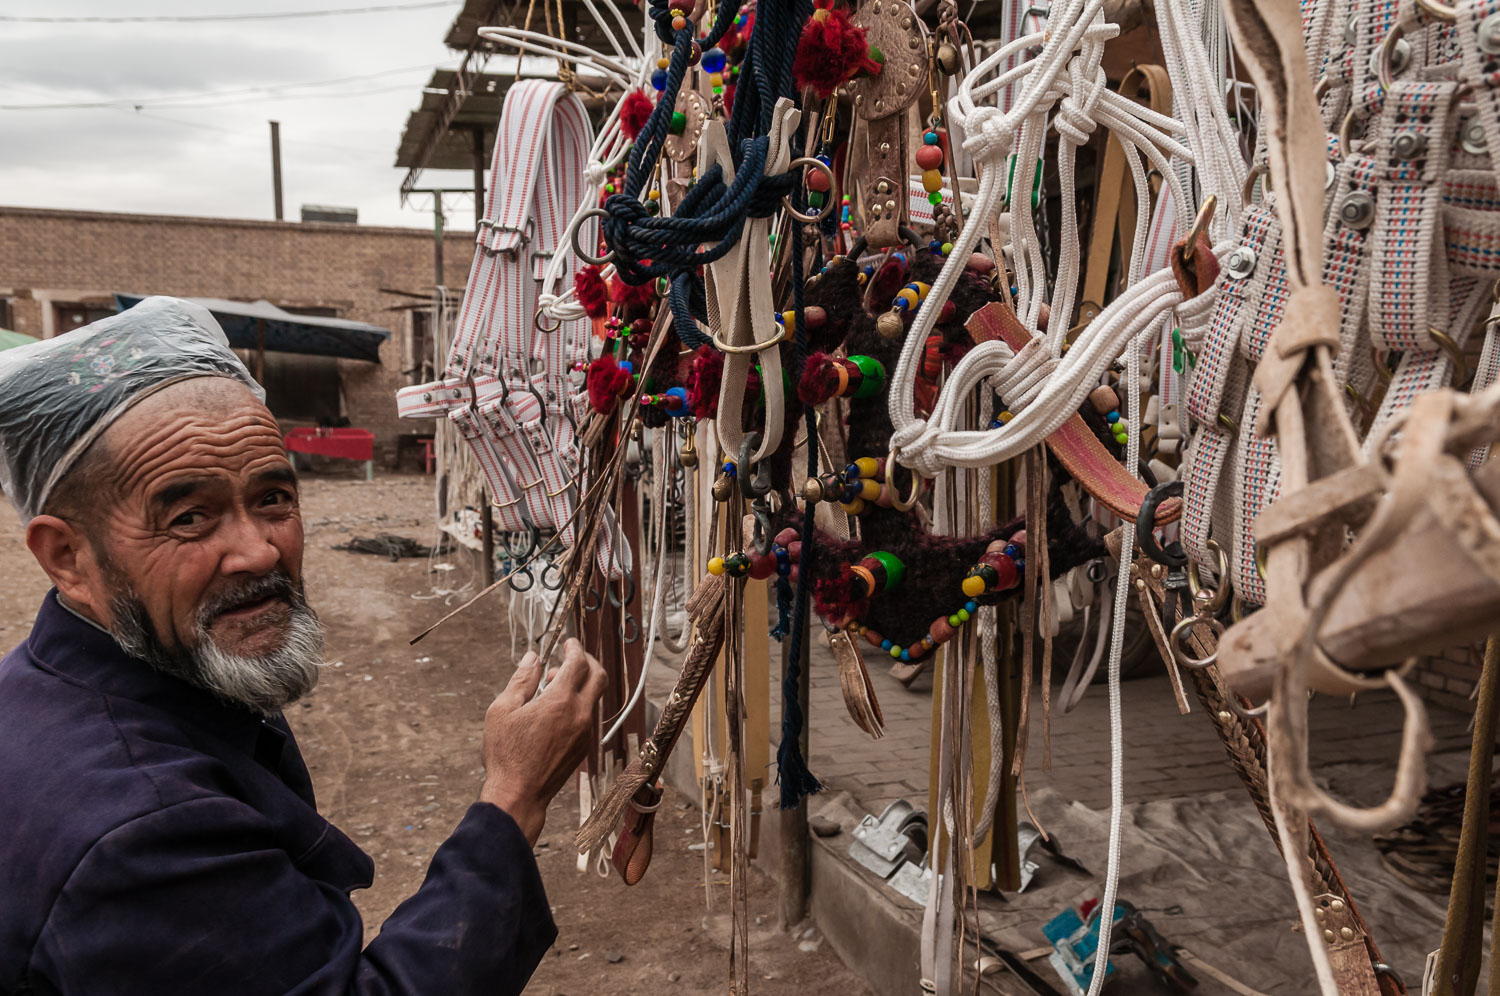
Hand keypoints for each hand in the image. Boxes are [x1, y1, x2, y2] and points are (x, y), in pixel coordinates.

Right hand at [478, 639, 606, 843]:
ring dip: (580, 683)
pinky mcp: (583, 747)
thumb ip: (521, 680)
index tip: (567, 642)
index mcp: (560, 701)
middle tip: (570, 656)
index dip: (574, 647)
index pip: (578, 663)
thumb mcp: (502, 710)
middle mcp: (579, 714)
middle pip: (598, 676)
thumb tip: (533, 658)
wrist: (519, 795)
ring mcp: (584, 732)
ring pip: (594, 697)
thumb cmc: (505, 754)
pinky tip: (555, 709)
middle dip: (588, 660)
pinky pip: (588, 715)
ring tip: (552, 685)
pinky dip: (578, 702)